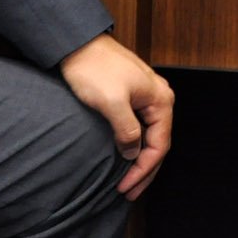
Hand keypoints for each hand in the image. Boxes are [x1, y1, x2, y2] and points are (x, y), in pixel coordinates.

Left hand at [59, 33, 173, 198]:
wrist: (77, 44)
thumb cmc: (94, 69)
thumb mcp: (111, 103)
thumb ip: (127, 131)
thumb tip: (133, 154)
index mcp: (160, 99)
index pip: (159, 145)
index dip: (143, 170)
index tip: (125, 188)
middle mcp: (159, 98)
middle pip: (158, 143)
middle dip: (145, 171)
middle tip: (128, 193)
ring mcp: (147, 96)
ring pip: (149, 136)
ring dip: (139, 161)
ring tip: (127, 182)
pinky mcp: (133, 96)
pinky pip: (140, 127)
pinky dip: (134, 146)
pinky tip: (124, 157)